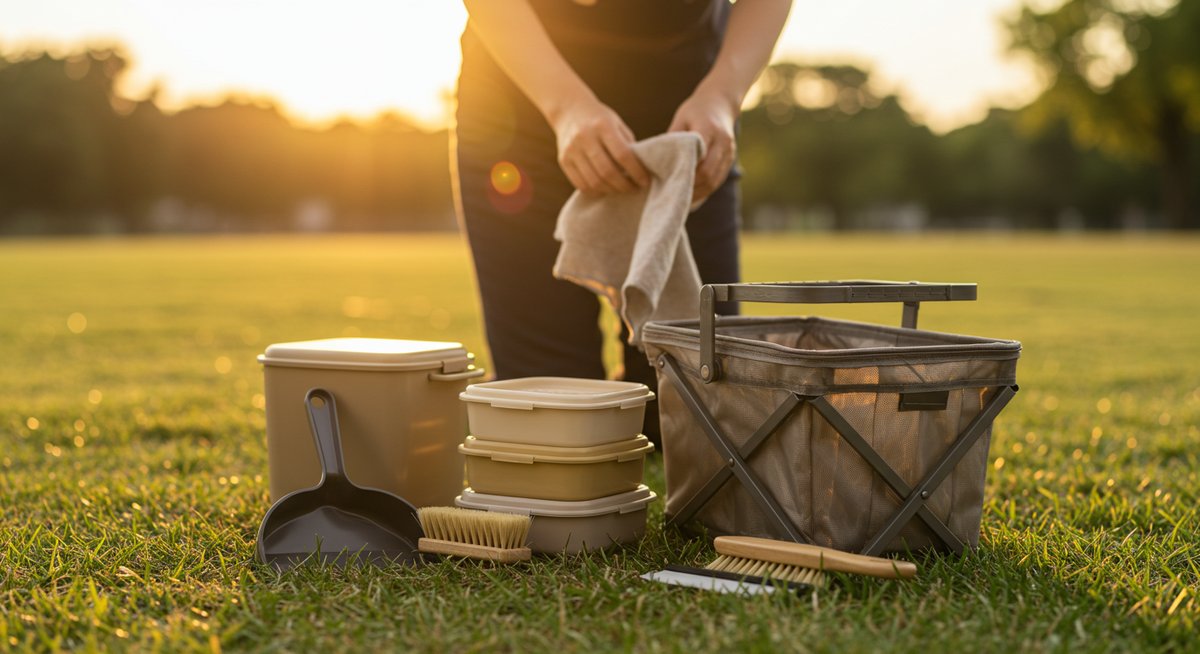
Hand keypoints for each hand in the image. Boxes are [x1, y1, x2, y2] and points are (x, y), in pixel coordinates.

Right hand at [551, 98, 650, 195]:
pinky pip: (581, 184)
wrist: (569, 110)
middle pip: (607, 171)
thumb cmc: (599, 119)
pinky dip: (596, 191)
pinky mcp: (563, 160)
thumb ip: (627, 145)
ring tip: (621, 189)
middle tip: (634, 189)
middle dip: (624, 185)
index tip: (645, 181)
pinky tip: (605, 189)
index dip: (636, 172)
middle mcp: (585, 137)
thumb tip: (640, 171)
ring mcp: (572, 150)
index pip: (622, 154)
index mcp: (603, 125)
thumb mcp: (616, 124)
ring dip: (611, 190)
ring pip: (594, 181)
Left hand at [668, 88, 737, 204]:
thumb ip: (673, 139)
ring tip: (681, 201)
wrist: (721, 101)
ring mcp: (729, 151)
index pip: (699, 158)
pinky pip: (718, 180)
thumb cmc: (696, 109)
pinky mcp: (730, 159)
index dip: (686, 174)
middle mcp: (723, 142)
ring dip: (699, 193)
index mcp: (709, 129)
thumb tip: (657, 163)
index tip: (670, 184)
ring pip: (715, 181)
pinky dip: (705, 190)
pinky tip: (692, 196)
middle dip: (691, 188)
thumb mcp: (681, 118)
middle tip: (673, 197)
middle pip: (708, 173)